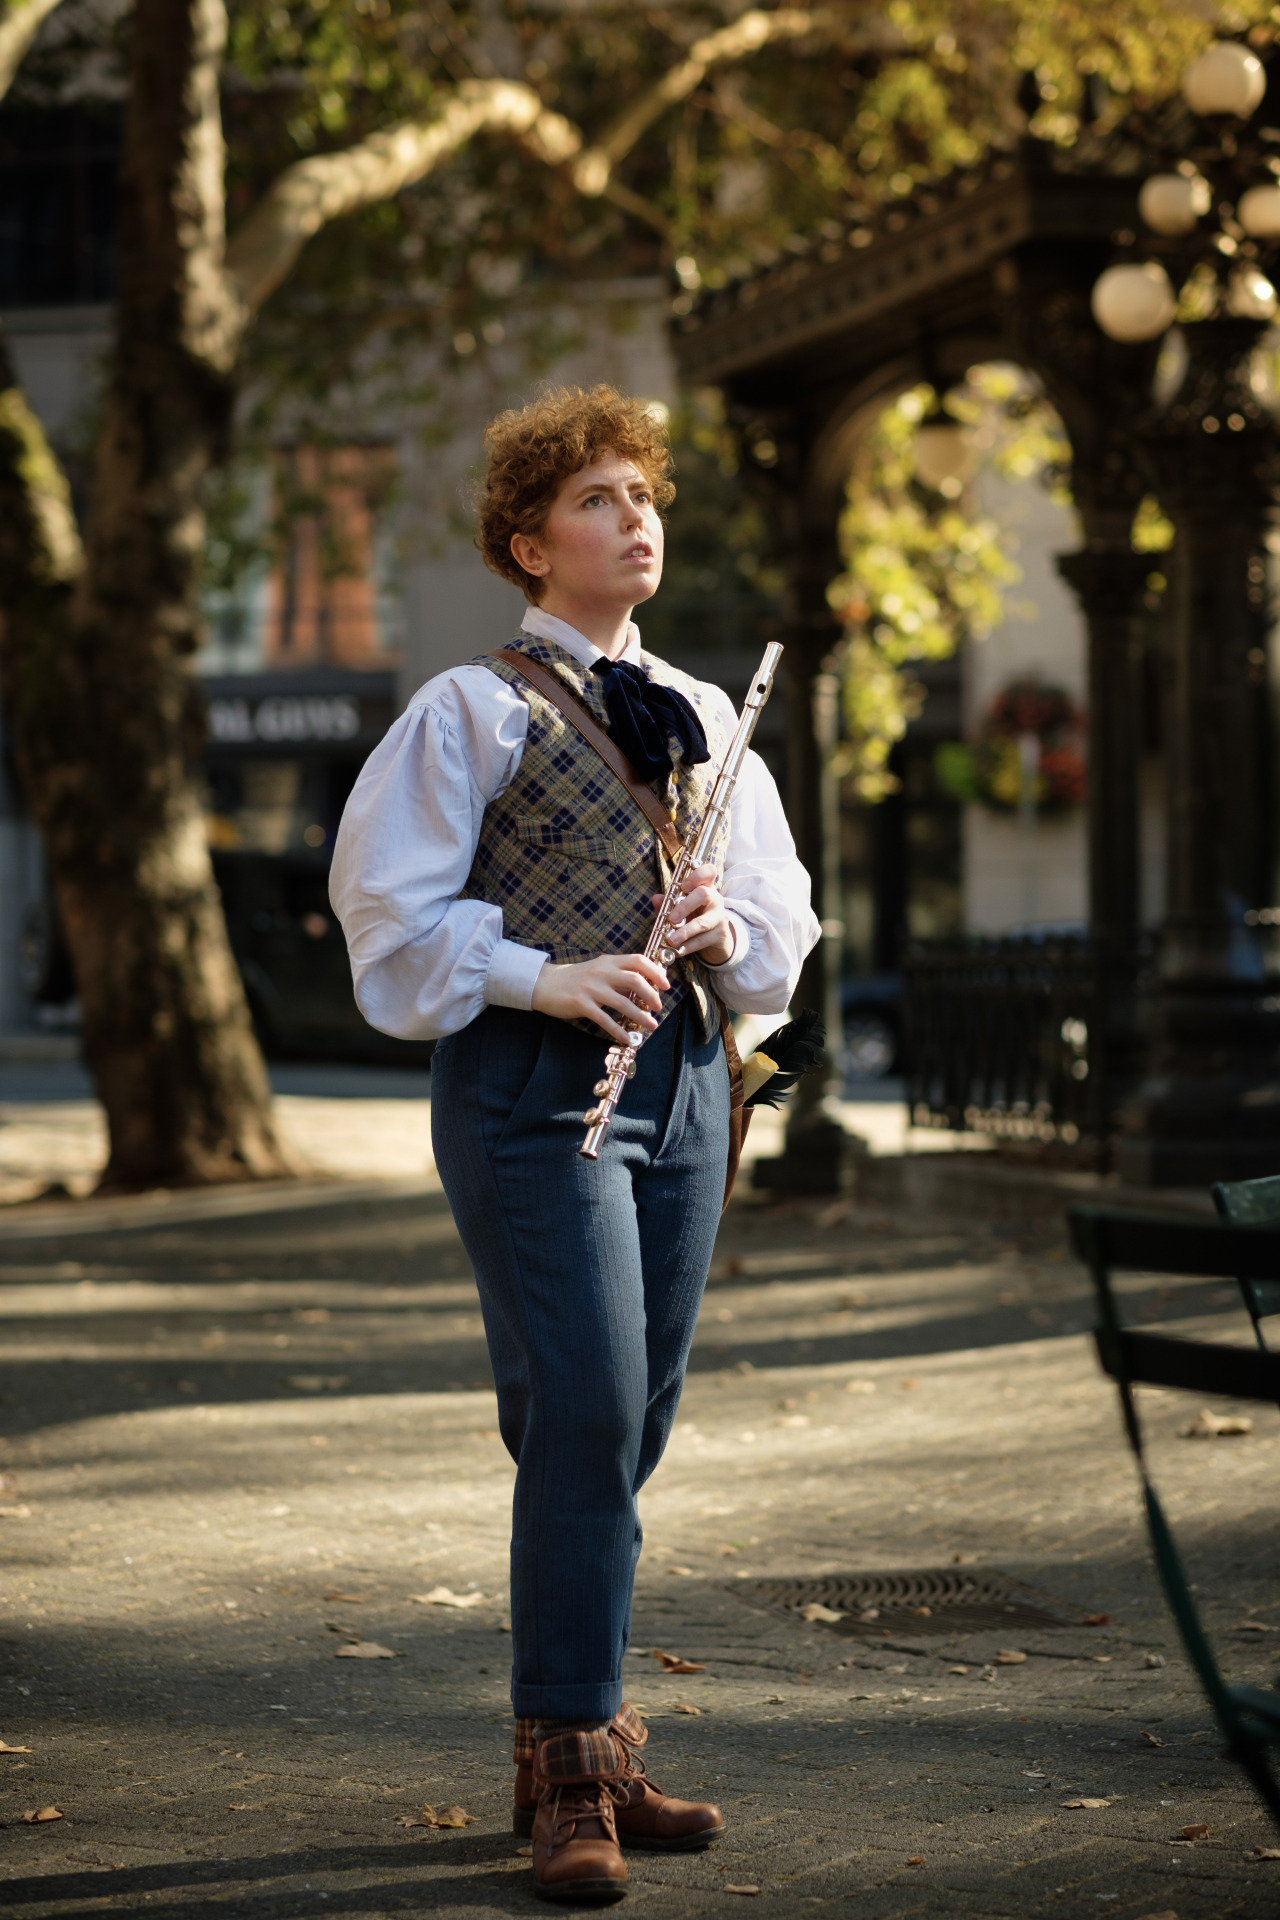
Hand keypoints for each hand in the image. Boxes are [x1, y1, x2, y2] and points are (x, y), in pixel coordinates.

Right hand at [531, 952, 669, 1044]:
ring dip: (640, 1016)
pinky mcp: (581, 1004)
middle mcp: (602, 972)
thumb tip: (645, 988)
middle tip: (658, 1007)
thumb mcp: (599, 972)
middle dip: (652, 995)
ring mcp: (591, 988)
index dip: (656, 973)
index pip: (638, 961)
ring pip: (623, 1002)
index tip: (666, 985)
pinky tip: (627, 1038)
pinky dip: (618, 1030)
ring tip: (651, 1025)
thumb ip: (620, 978)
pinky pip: (604, 1019)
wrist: (545, 983)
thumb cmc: (575, 978)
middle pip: (635, 980)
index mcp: (608, 962)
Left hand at [653, 864, 735, 967]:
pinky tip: (677, 951)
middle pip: (703, 894)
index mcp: (706, 887)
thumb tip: (656, 899)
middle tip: (671, 919)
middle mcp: (715, 899)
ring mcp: (720, 917)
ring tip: (670, 940)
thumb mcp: (683, 907)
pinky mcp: (721, 935)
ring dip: (684, 932)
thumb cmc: (695, 916)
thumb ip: (669, 902)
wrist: (715, 939)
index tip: (683, 886)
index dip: (697, 875)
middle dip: (685, 906)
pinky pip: (703, 941)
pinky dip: (688, 947)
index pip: (709, 871)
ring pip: (703, 923)